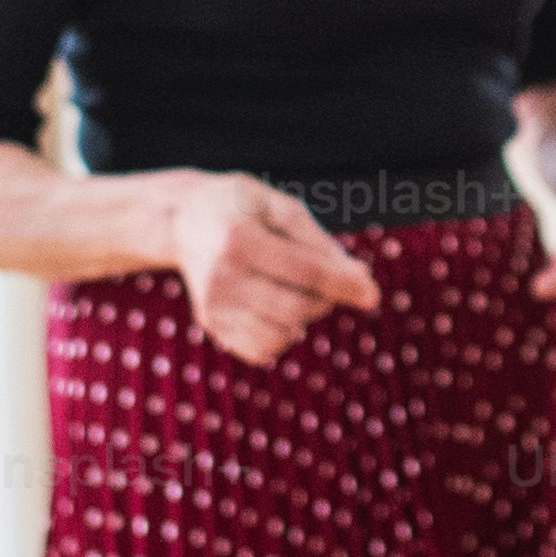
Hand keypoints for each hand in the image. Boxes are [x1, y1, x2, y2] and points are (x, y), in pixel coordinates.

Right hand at [165, 172, 379, 364]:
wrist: (182, 219)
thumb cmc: (243, 208)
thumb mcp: (280, 207)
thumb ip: (320, 243)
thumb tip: (361, 280)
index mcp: (238, 238)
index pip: (304, 271)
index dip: (343, 285)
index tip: (373, 295)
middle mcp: (220, 276)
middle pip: (295, 307)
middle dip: (326, 299)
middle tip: (329, 280)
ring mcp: (212, 304)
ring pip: (281, 335)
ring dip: (305, 317)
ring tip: (296, 289)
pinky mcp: (210, 323)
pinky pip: (261, 350)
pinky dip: (283, 335)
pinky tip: (279, 309)